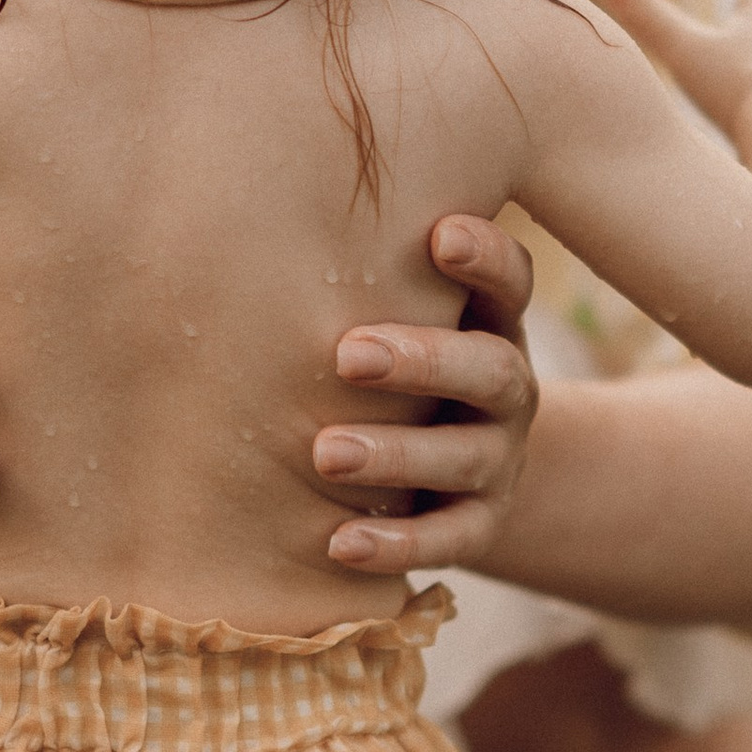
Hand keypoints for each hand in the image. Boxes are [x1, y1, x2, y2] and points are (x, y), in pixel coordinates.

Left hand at [314, 215, 536, 573]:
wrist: (444, 471)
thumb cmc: (389, 365)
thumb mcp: (396, 316)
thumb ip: (360, 276)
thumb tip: (244, 209)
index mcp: (490, 322)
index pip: (508, 282)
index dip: (485, 258)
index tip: (439, 235)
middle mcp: (506, 389)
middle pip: (491, 370)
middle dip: (423, 361)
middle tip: (347, 355)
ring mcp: (498, 460)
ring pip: (467, 458)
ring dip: (397, 454)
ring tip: (326, 453)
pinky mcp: (480, 525)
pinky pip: (449, 540)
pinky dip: (396, 542)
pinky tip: (339, 541)